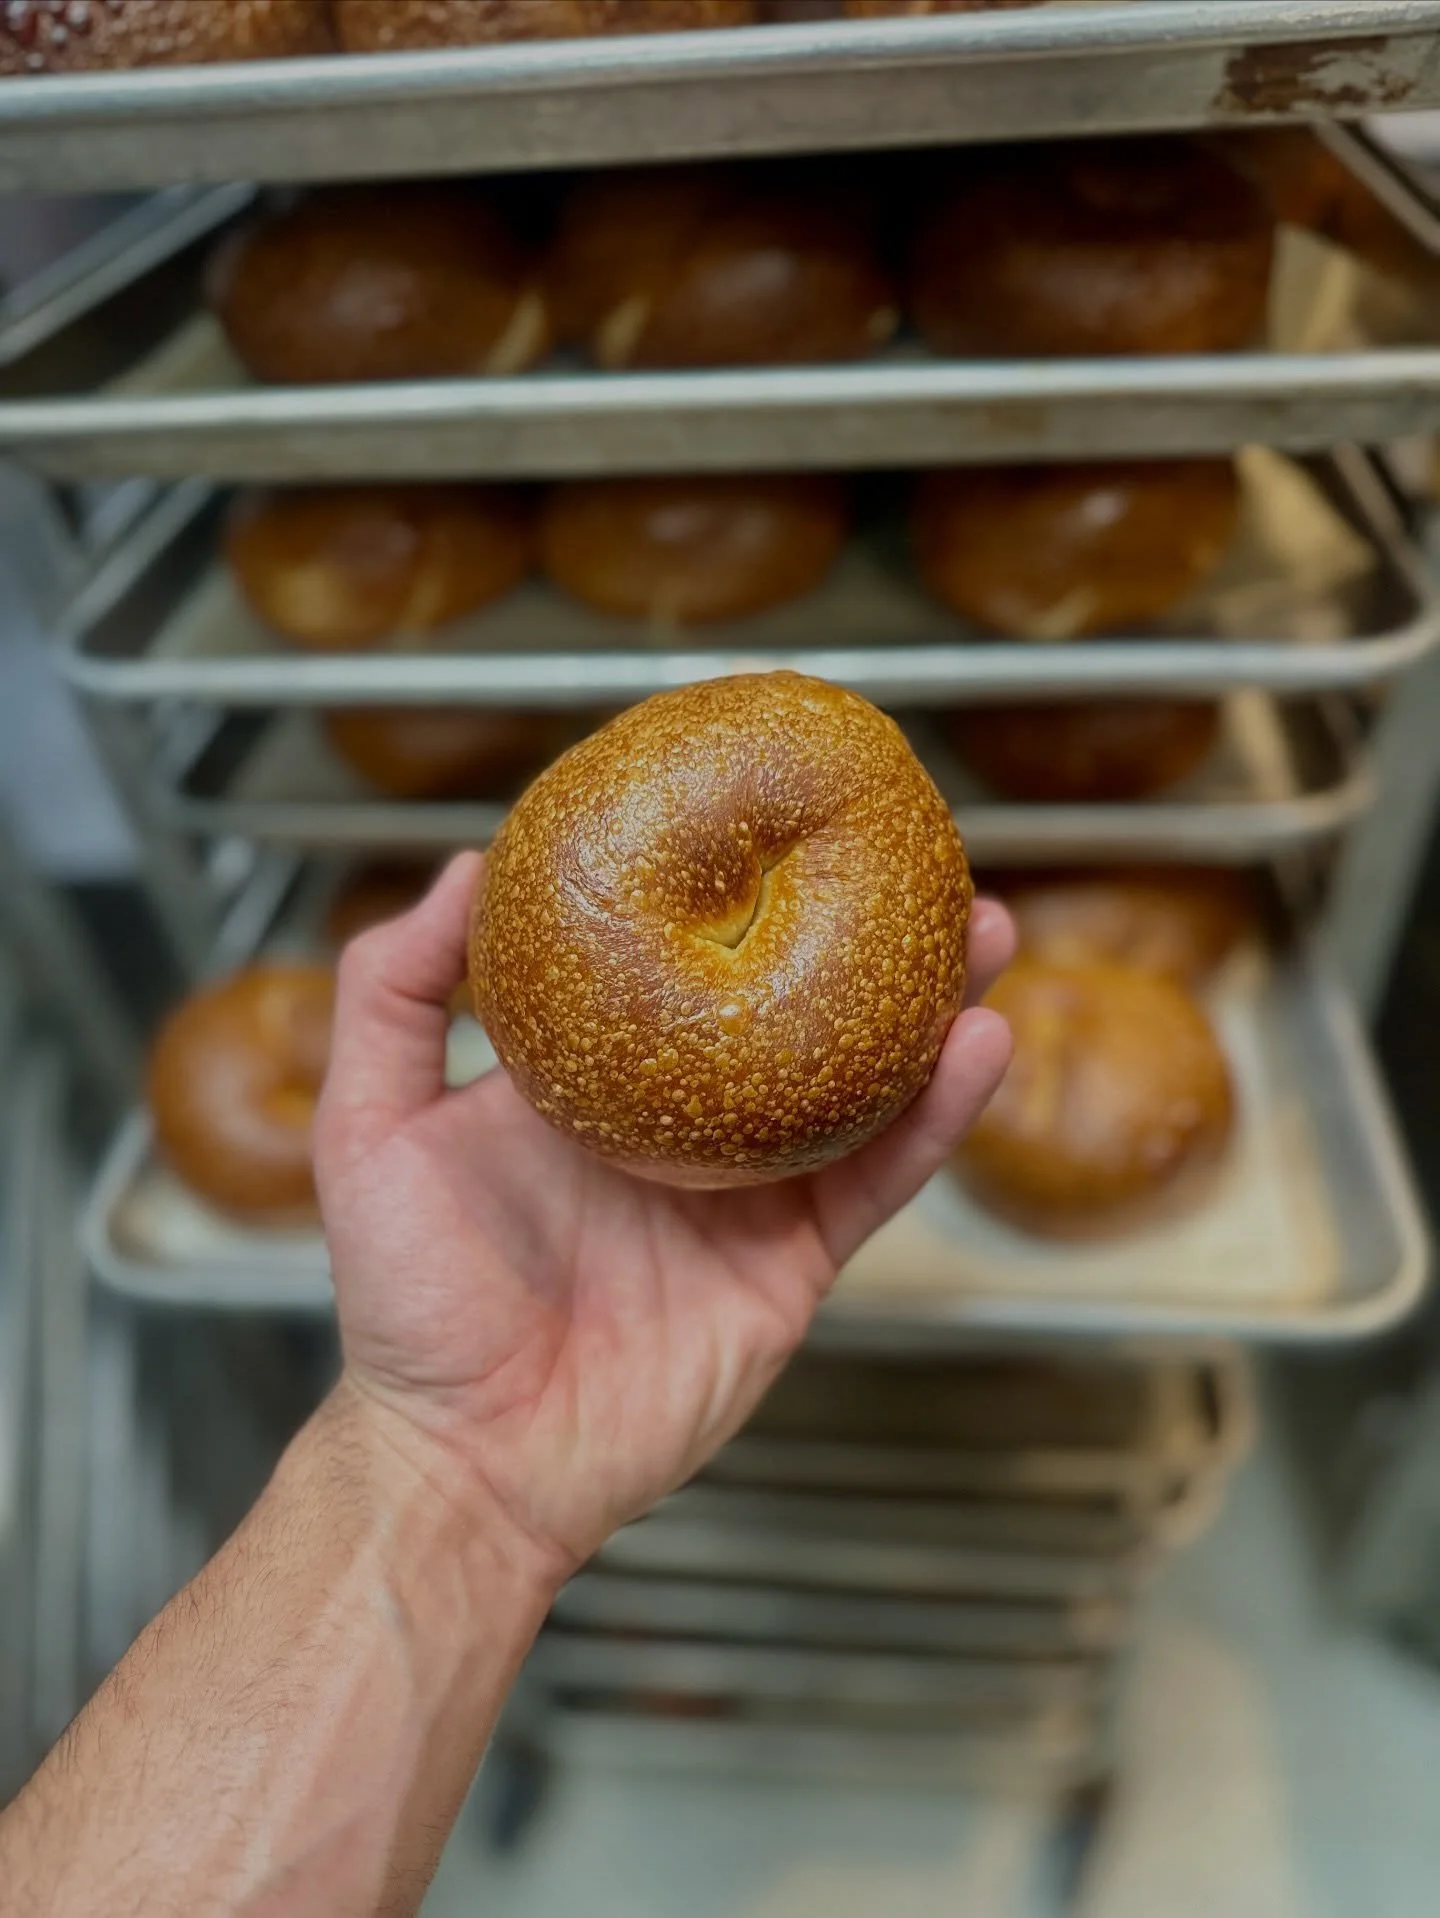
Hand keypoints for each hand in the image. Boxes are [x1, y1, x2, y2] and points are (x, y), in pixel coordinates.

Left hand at [314, 852, 1012, 1586]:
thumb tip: (466, 869)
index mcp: (600, 1079)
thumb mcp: (370, 1126)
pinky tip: (978, 1052)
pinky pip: (877, 1182)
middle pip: (793, 1011)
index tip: (774, 817)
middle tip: (920, 866)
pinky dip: (935, 1122)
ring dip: (930, 1012)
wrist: (470, 1457)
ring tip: (983, 934)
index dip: (733, 896)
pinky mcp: (792, 1266)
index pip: (681, 966)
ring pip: (859, 1085)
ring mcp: (747, 1192)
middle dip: (864, 940)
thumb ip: (394, 995)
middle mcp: (684, 1124)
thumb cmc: (408, 1300)